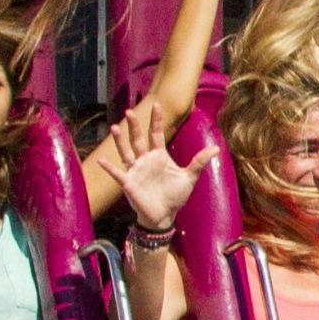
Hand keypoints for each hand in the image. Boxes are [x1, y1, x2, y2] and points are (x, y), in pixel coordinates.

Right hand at [113, 98, 203, 230]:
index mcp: (159, 156)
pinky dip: (109, 168)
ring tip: (114, 127)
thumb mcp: (189, 177)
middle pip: (138, 139)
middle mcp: (145, 160)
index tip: (156, 104)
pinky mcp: (129, 183)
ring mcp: (136, 170)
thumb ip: (199, 161)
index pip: (156, 134)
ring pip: (126, 152)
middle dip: (134, 126)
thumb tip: (217, 148)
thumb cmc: (175, 196)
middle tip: (129, 111)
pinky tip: (101, 160)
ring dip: (120, 141)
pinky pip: (117, 174)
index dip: (156, 120)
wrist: (165, 215)